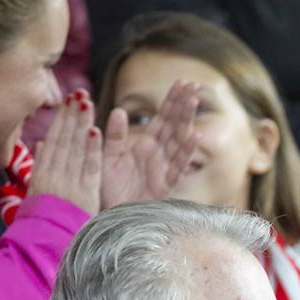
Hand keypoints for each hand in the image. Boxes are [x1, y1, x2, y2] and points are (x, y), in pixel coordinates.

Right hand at [27, 91, 102, 214]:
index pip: (55, 140)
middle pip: (64, 139)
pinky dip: (92, 148)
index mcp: (43, 172)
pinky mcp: (84, 193)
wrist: (45, 243)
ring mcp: (69, 181)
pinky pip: (89, 167)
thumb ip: (43, 166)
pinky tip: (96, 130)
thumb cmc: (43, 221)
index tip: (69, 102)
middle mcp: (55, 173)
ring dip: (81, 124)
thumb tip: (41, 144)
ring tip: (86, 102)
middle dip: (71, 115)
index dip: (62, 120)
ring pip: (76, 148)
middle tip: (79, 93)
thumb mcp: (38, 192)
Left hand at [99, 80, 199, 209]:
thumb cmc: (106, 189)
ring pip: (177, 141)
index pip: (162, 119)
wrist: (105, 216)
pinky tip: (194, 136)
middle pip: (173, 126)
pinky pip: (176, 167)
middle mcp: (157, 156)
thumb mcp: (106, 157)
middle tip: (193, 84)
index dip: (172, 101)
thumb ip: (114, 136)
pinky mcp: (163, 186)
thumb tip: (118, 110)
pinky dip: (185, 152)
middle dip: (183, 105)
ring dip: (186, 121)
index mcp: (144, 147)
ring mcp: (162, 170)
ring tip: (193, 101)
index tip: (182, 82)